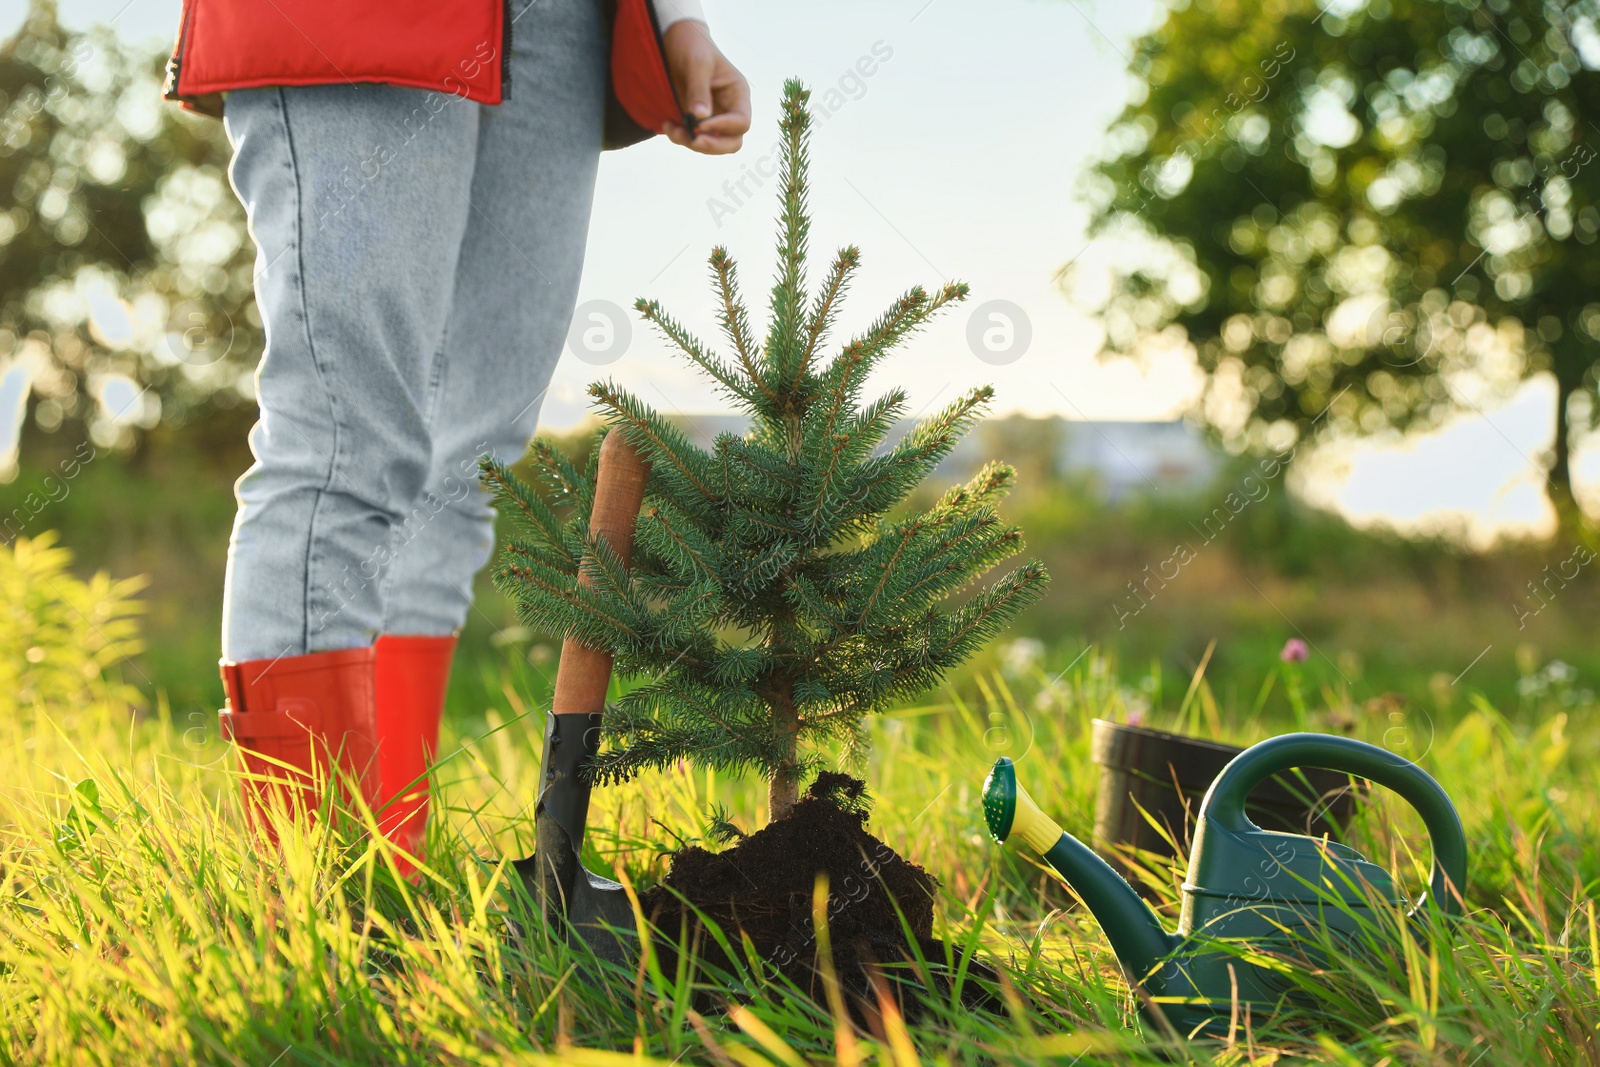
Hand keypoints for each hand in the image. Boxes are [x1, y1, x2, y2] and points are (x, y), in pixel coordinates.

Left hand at [660, 21, 749, 153]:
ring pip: (713, 145)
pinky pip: (693, 139)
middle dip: (712, 145)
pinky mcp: (696, 121)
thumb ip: (698, 90)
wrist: (676, 41)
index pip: (741, 122)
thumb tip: (700, 117)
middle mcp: (729, 109)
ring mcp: (713, 118)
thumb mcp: (696, 63)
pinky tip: (667, 125)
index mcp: (738, 94)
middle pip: (732, 142)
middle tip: (692, 139)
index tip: (700, 125)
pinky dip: (681, 137)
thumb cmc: (692, 46)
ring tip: (672, 129)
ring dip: (692, 143)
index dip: (724, 127)